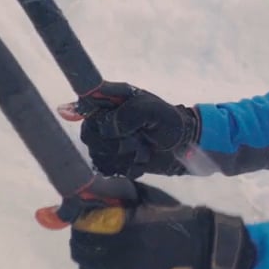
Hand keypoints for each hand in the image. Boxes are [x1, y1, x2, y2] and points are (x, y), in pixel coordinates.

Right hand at [61, 82, 200, 177]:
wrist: (183, 148)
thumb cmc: (170, 123)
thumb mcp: (153, 111)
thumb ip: (128, 114)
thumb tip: (105, 128)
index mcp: (113, 99)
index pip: (85, 103)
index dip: (87, 114)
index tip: (109, 126)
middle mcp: (105, 119)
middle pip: (88, 133)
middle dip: (115, 142)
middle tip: (137, 139)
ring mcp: (106, 140)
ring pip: (97, 154)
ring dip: (124, 156)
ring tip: (143, 150)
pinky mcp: (111, 159)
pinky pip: (106, 168)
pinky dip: (126, 168)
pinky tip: (140, 162)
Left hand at [64, 185, 255, 268]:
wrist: (213, 262)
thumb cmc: (187, 226)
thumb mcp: (157, 203)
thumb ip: (127, 197)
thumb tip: (101, 192)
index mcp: (124, 228)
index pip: (83, 227)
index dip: (82, 225)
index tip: (87, 224)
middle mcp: (118, 255)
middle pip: (82, 253)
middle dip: (86, 246)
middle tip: (99, 245)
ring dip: (99, 268)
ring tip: (115, 264)